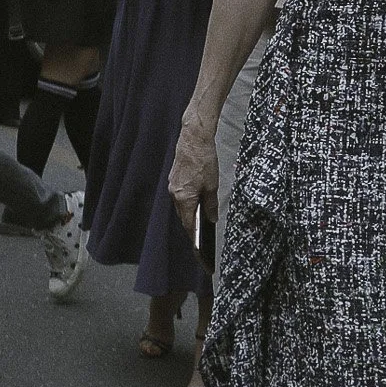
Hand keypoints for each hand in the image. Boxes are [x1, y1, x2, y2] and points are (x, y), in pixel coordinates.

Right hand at [169, 113, 218, 234]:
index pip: (188, 224)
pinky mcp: (174, 178)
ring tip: (203, 220)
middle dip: (193, 226)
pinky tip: (198, 201)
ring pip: (182, 206)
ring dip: (191, 212)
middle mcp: (175, 194)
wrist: (193, 139)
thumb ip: (211, 204)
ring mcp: (173, 186)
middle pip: (184, 216)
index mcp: (184, 198)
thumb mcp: (212, 185)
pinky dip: (188, 201)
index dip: (194, 237)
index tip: (199, 247)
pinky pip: (180, 195)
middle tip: (203, 236)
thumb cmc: (203, 160)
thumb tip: (211, 218)